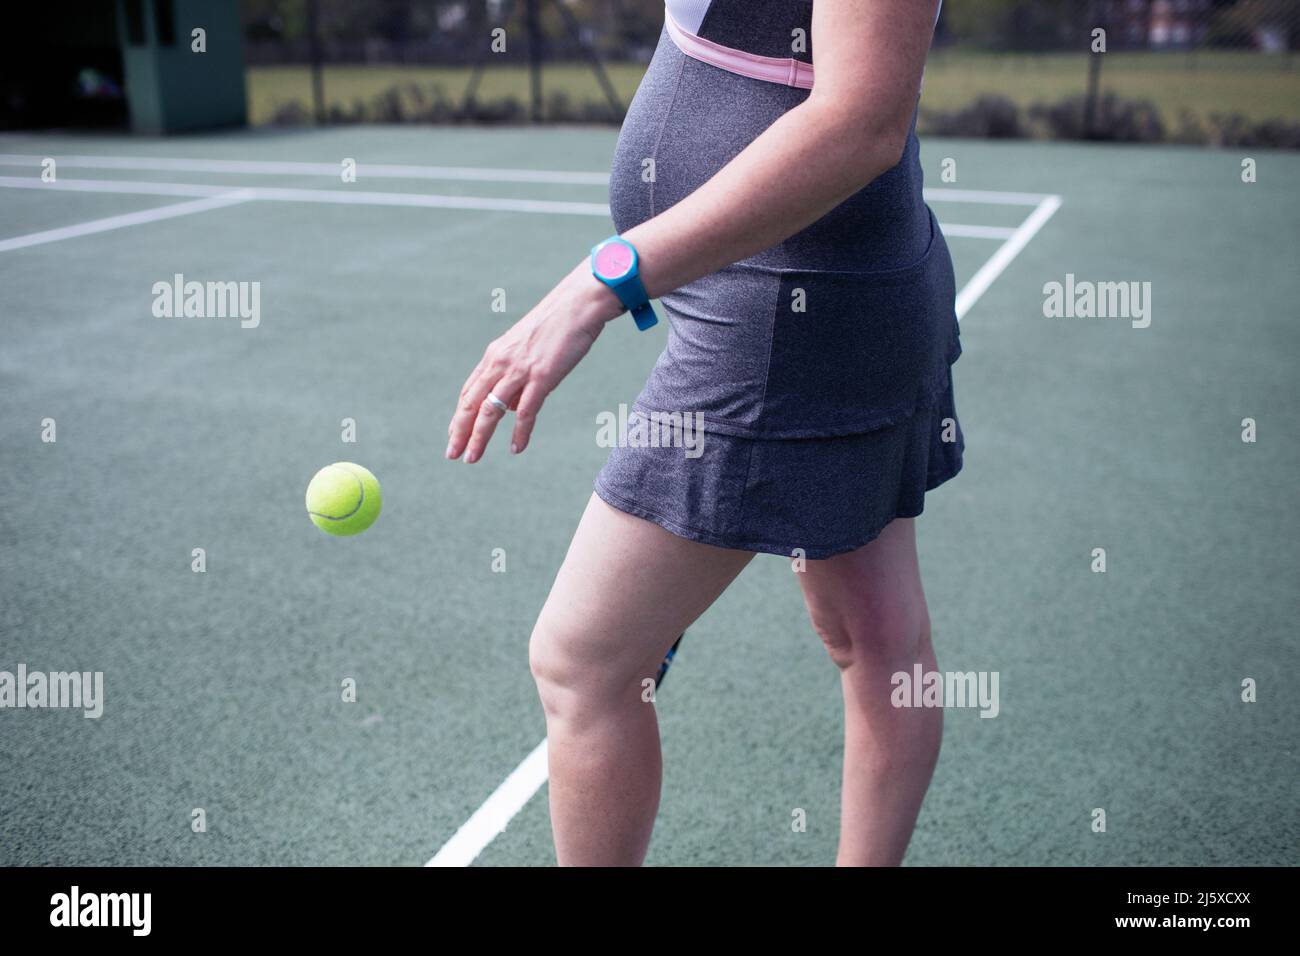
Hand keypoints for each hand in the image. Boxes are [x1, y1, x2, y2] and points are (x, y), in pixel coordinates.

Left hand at [447, 260, 624, 462]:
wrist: (578, 305)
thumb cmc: (556, 325)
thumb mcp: (526, 348)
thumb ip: (514, 374)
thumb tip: (509, 405)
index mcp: (495, 355)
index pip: (470, 390)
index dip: (460, 415)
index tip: (454, 434)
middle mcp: (501, 362)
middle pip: (472, 403)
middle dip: (460, 432)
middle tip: (451, 454)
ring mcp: (519, 370)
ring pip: (490, 411)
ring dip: (479, 437)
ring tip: (472, 458)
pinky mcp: (541, 377)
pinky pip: (525, 412)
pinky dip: (519, 433)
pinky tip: (515, 448)